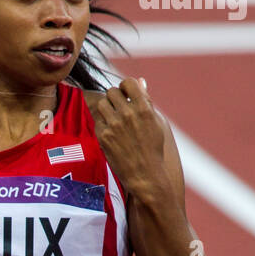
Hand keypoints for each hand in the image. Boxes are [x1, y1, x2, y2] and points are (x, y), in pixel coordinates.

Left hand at [91, 78, 167, 200]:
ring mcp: (114, 125)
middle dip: (115, 98)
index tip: (127, 95)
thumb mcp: (156, 122)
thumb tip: (140, 81)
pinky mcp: (103, 136)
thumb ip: (146, 100)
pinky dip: (103, 123)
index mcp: (143, 107)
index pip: (128, 82)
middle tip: (118, 108)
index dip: (126, 87)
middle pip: (112, 91)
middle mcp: (128, 114)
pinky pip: (98, 120)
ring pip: (102, 103)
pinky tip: (110, 131)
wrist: (145, 174)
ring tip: (113, 117)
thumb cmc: (153, 148)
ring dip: (107, 108)